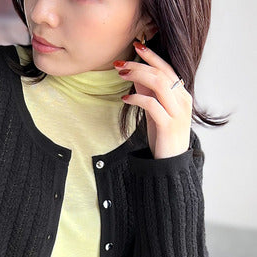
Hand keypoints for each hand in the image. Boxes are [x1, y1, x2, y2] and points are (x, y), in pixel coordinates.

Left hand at [114, 41, 192, 158]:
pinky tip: (125, 99)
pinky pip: (152, 105)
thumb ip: (150, 94)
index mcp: (181, 94)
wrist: (171, 163)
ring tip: (121, 75)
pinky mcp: (168, 125)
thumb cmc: (163, 137)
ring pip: (158, 84)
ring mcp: (178, 112)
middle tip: (121, 64)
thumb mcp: (156, 112)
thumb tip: (136, 76)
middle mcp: (182, 100)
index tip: (137, 46)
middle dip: (139, 65)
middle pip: (161, 73)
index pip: (167, 68)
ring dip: (137, 76)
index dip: (151, 56)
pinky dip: (137, 99)